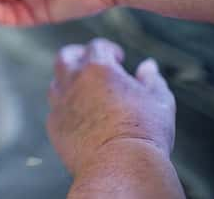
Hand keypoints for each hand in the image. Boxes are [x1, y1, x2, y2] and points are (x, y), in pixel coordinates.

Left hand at [47, 38, 175, 175]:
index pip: (97, 46)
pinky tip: (80, 116)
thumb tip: (148, 66)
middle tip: (90, 63)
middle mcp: (74, 81)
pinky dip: (65, 108)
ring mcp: (60, 103)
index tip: (117, 58)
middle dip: (77, 55)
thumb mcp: (159, 101)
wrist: (120, 167)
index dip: (108, 49)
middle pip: (65, 56)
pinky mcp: (54, 125)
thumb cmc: (144, 133)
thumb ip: (152, 79)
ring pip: (56, 83)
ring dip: (68, 82)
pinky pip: (56, 109)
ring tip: (85, 91)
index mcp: (98, 68)